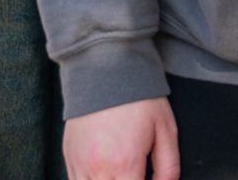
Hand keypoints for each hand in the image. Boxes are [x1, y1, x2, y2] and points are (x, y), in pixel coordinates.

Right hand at [65, 97, 179, 179]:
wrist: (107, 68)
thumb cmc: (139, 98)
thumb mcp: (166, 130)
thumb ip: (168, 166)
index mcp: (124, 164)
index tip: (146, 178)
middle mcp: (97, 169)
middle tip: (135, 173)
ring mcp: (79, 165)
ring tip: (120, 172)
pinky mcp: (69, 158)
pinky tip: (106, 173)